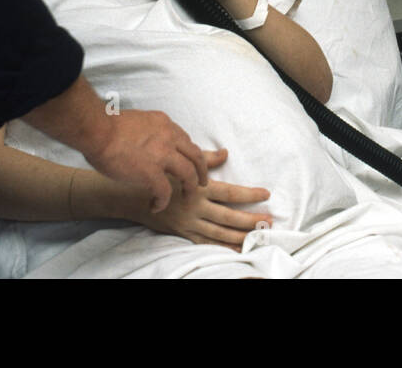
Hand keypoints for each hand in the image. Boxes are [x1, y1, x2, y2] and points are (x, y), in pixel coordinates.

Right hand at [84, 109, 208, 209]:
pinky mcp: (151, 172)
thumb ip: (146, 132)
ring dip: (191, 187)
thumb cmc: (105, 125)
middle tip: (203, 181)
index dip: (188, 153)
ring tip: (187, 197)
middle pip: (195, 155)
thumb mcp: (136, 121)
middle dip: (202, 170)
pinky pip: (165, 191)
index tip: (187, 162)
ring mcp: (162, 155)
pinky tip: (156, 206)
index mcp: (163, 124)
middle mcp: (168, 137)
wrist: (96, 130)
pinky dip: (163, 201)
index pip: (185, 140)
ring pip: (189, 174)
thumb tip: (142, 142)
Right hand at [133, 149, 272, 250]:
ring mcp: (189, 223)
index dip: (250, 195)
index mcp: (198, 188)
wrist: (132, 195)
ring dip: (241, 236)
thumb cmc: (160, 174)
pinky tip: (237, 249)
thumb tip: (226, 152)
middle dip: (251, 220)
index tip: (266, 194)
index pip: (230, 193)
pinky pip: (205, 243)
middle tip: (269, 221)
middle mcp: (195, 208)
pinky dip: (222, 247)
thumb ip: (205, 159)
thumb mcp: (181, 163)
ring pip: (220, 234)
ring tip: (259, 235)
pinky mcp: (182, 233)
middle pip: (229, 217)